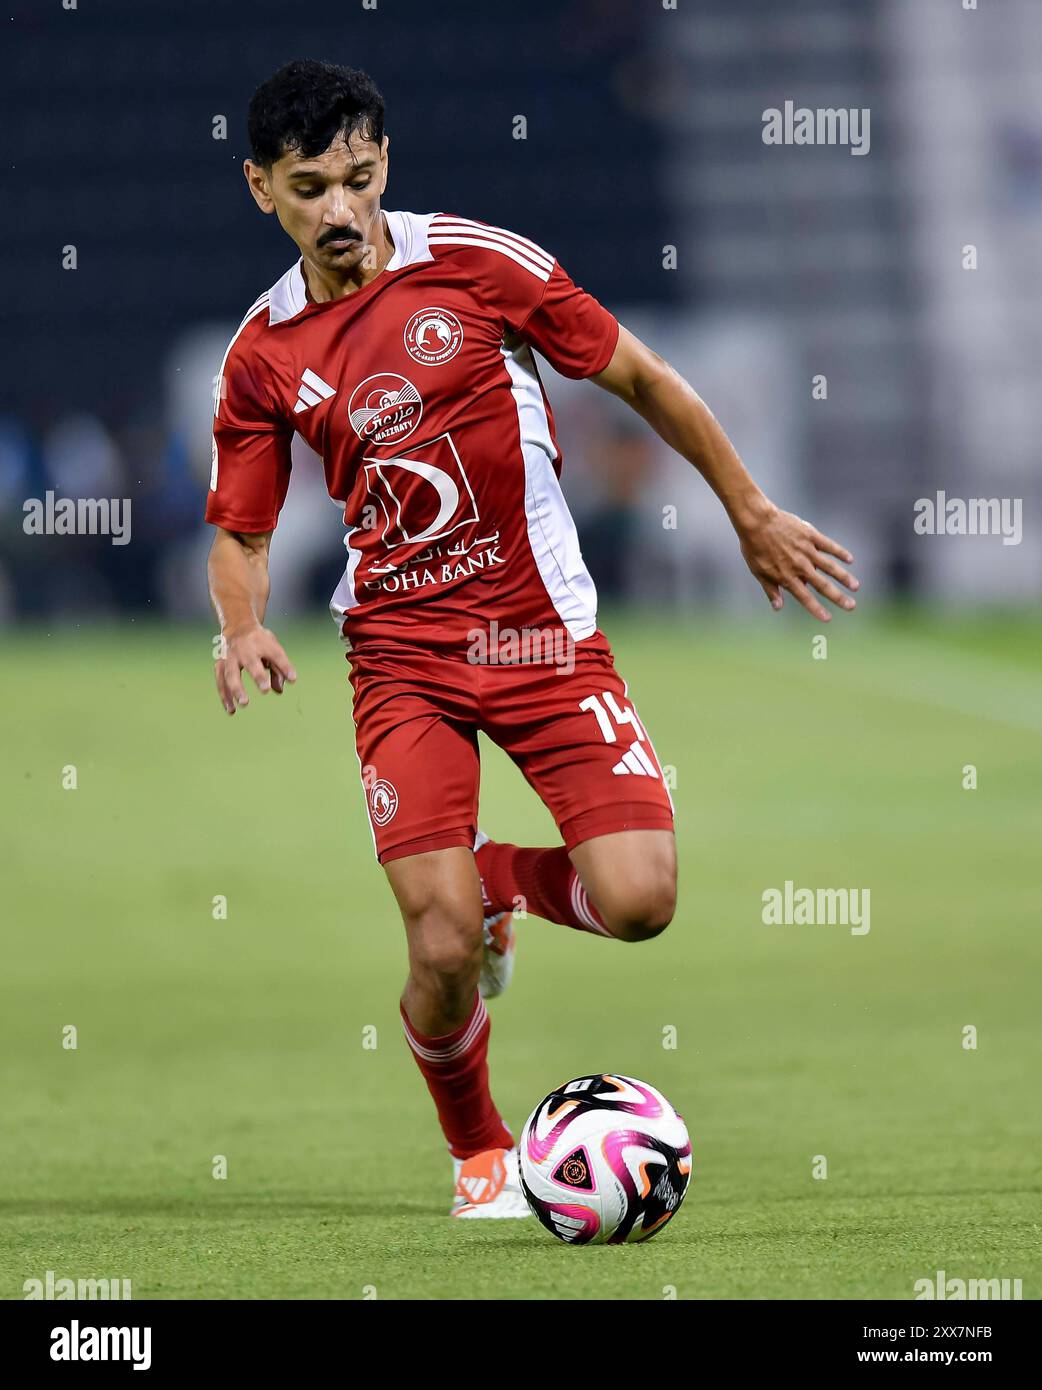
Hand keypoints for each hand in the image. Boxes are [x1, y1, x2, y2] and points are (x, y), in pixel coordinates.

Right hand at [215, 624, 296, 713]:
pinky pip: (221, 681)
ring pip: (230, 673)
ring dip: (236, 689)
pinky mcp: (220, 664)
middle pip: (251, 662)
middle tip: (265, 690)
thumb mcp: (274, 648)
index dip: (284, 666)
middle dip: (258, 676)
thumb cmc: (261, 642)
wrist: (238, 627)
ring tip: (244, 703)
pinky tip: (231, 710)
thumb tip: (279, 690)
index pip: (276, 654)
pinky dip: (225, 696)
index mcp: (262, 642)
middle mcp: (245, 648)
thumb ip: (280, 669)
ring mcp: (230, 656)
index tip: (293, 679)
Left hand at [738, 504, 858, 620]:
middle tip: (852, 606)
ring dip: (844, 577)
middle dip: (838, 597)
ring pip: (830, 567)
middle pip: (823, 585)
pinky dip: (840, 552)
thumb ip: (771, 590)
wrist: (757, 522)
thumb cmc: (755, 548)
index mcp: (787, 577)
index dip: (817, 609)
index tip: (828, 618)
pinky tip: (850, 559)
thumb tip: (778, 608)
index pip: (805, 598)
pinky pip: (829, 546)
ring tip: (856, 586)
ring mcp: (807, 551)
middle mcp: (800, 567)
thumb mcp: (759, 572)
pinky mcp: (811, 536)